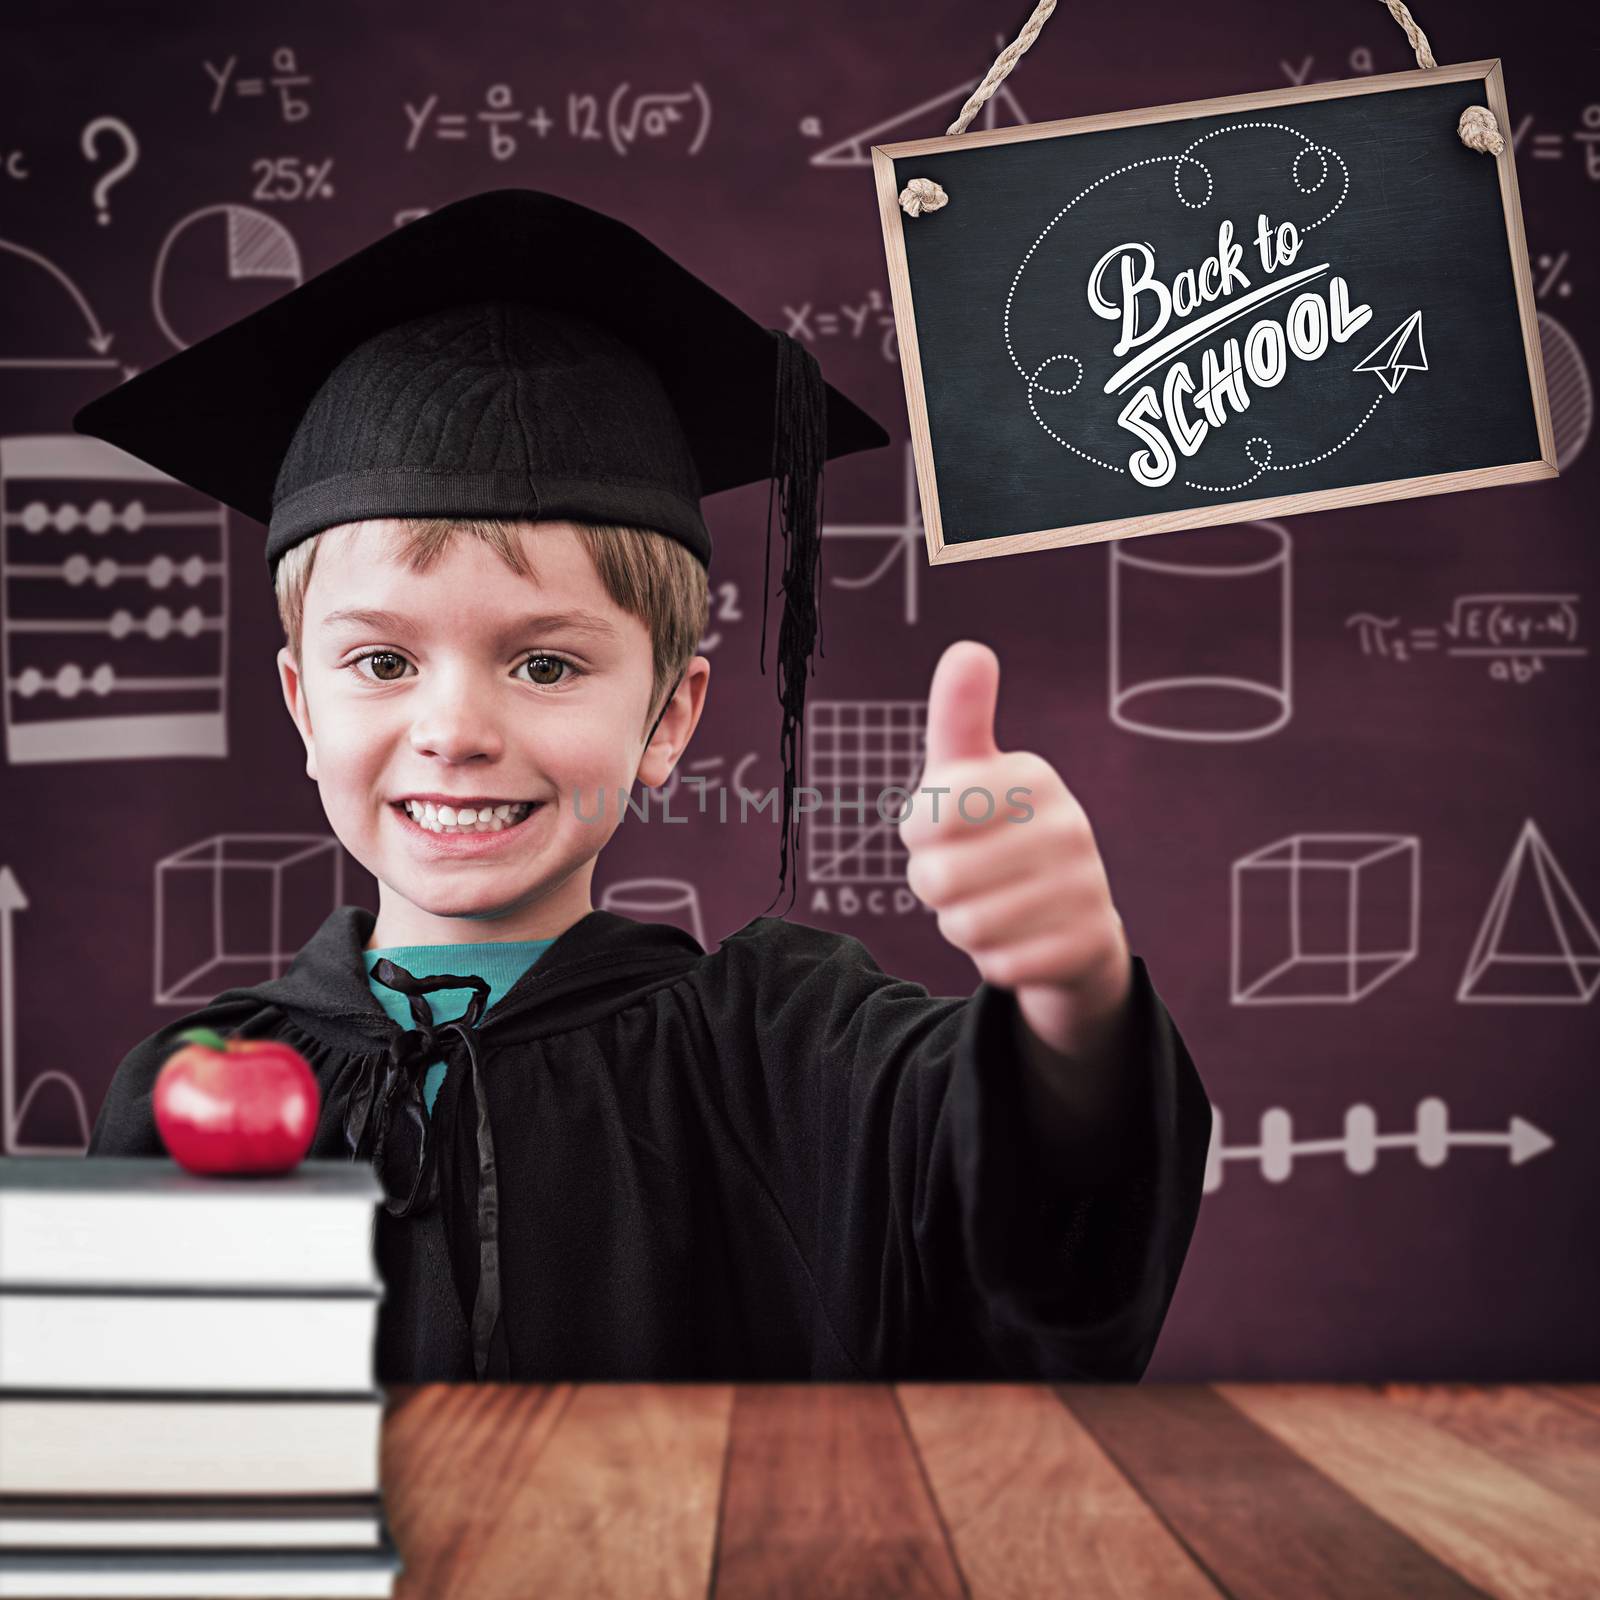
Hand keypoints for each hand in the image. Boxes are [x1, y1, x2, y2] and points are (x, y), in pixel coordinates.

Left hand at [900, 641, 1131, 1058]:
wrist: (1070, 925)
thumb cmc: (997, 839)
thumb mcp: (970, 776)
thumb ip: (959, 717)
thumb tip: (969, 648)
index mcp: (1033, 777)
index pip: (925, 817)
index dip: (918, 836)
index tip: (946, 830)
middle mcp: (1069, 825)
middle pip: (938, 879)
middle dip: (936, 889)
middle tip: (966, 879)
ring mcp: (1085, 886)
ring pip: (966, 926)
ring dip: (962, 926)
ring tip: (992, 907)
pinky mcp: (1088, 944)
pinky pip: (999, 965)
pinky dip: (994, 962)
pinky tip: (1019, 941)